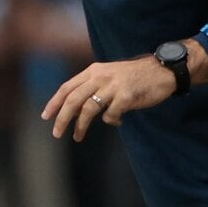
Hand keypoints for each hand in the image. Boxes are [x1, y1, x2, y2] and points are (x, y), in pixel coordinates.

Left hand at [41, 55, 177, 141]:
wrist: (161, 71)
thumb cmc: (134, 76)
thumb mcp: (109, 75)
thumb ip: (92, 88)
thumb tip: (74, 111)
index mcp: (93, 70)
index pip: (67, 87)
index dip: (54, 102)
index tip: (45, 116)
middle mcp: (100, 76)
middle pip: (73, 99)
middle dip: (62, 118)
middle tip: (56, 133)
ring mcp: (113, 86)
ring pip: (88, 108)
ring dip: (81, 126)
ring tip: (78, 136)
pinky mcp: (126, 96)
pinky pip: (111, 115)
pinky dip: (111, 121)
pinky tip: (117, 120)